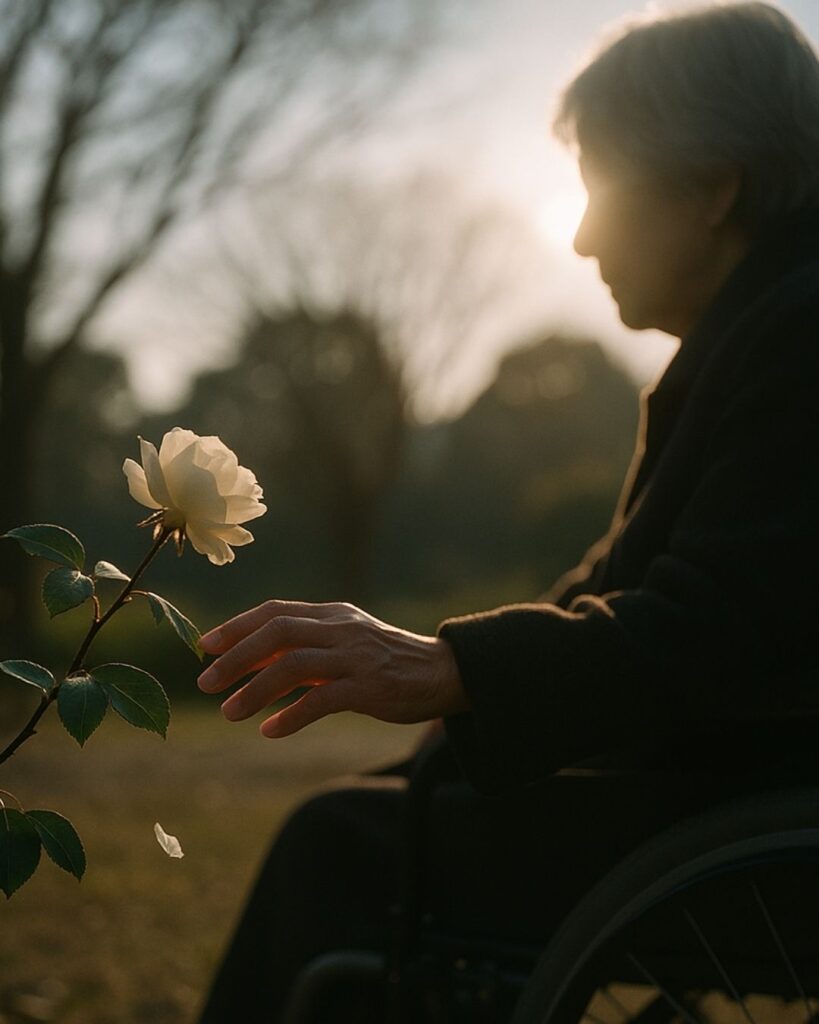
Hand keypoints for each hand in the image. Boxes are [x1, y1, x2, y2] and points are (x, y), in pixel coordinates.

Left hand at [196, 600, 468, 737]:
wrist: (442, 672)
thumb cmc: (384, 660)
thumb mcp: (342, 644)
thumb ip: (302, 648)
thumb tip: (249, 661)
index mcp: (331, 614)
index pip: (275, 611)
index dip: (236, 627)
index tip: (203, 646)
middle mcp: (341, 629)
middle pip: (278, 633)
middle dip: (236, 657)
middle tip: (205, 682)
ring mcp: (355, 657)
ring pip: (295, 665)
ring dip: (256, 689)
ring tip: (229, 712)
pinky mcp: (369, 686)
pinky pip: (322, 699)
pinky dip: (291, 716)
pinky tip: (270, 731)